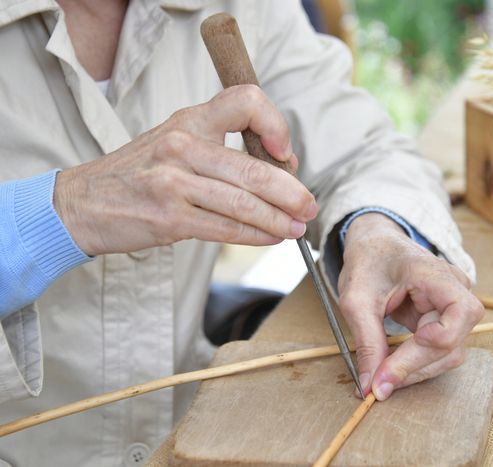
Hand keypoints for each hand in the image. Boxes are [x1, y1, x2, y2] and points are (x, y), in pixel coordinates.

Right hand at [54, 85, 316, 255]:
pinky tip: (269, 238)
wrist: (82, 202)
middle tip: (308, 206)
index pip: (244, 101)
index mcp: (189, 120)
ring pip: (243, 203)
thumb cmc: (140, 173)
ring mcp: (174, 183)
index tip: (284, 151)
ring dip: (277, 220)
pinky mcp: (169, 217)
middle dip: (291, 192)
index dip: (273, 122)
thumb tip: (279, 166)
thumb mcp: (176, 141)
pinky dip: (254, 236)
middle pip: (253, 168)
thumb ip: (221, 148)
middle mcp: (182, 145)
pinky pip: (225, 228)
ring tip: (296, 228)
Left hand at [338, 213, 483, 400]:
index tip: (398, 357)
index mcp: (436, 273)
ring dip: (416, 370)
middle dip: (415, 366)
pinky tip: (390, 368)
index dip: (437, 340)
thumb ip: (367, 342)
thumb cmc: (368, 262)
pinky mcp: (446, 321)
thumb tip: (370, 386)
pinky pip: (440, 351)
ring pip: (449, 353)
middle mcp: (456, 289)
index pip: (461, 312)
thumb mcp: (357, 300)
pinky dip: (416, 365)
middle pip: (452, 341)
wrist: (375, 245)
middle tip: (378, 384)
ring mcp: (454, 305)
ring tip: (380, 378)